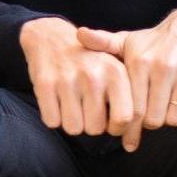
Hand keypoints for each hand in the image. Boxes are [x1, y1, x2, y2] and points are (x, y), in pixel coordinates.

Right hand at [18, 16, 135, 139]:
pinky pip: (52, 121)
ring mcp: (68, 79)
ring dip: (71, 122)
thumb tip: (131, 139)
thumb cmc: (88, 62)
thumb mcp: (114, 69)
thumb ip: (129, 98)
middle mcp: (93, 75)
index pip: (124, 119)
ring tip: (71, 104)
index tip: (110, 124)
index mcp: (116, 72)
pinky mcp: (45, 84)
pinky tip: (56, 101)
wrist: (51, 37)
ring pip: (73, 128)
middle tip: (86, 109)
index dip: (117, 129)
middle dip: (90, 124)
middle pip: (96, 129)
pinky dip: (53, 116)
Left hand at [76, 5, 176, 151]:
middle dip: (149, 124)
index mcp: (140, 62)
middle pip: (153, 118)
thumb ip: (103, 43)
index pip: (132, 108)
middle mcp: (163, 67)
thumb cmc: (154, 41)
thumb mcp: (127, 40)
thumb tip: (80, 34)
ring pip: (175, 118)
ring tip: (163, 111)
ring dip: (169, 121)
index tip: (125, 139)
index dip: (128, 128)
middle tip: (147, 119)